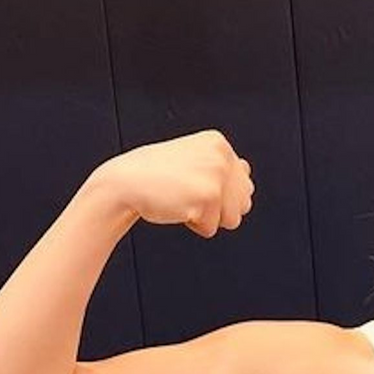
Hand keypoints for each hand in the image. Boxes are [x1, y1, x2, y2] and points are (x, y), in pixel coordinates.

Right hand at [90, 131, 253, 237]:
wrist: (125, 181)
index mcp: (219, 144)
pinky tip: (176, 205)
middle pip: (242, 205)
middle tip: (187, 192)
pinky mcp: (207, 196)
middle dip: (217, 208)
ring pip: (231, 220)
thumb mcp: (194, 159)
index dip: (218, 194)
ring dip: (207, 217)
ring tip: (183, 198)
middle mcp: (221, 156)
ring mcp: (215, 175)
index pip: (244, 187)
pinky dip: (194, 225)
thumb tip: (248, 171)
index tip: (193, 181)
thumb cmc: (156, 174)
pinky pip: (211, 228)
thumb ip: (222, 165)